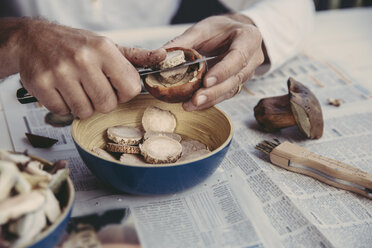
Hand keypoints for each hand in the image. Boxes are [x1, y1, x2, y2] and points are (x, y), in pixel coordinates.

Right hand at [16, 19, 165, 117]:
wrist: (32, 39)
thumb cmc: (74, 44)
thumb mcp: (107, 46)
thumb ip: (136, 56)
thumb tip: (163, 56)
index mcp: (104, 49)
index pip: (130, 88)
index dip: (124, 94)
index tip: (116, 88)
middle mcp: (83, 59)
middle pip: (107, 104)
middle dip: (102, 102)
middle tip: (93, 89)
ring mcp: (60, 72)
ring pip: (85, 111)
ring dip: (82, 105)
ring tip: (76, 89)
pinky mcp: (42, 84)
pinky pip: (63, 112)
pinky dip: (63, 106)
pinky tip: (61, 90)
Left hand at [164, 14, 264, 110]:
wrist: (233, 34)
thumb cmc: (221, 29)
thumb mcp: (204, 28)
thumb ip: (186, 41)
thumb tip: (164, 54)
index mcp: (249, 38)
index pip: (238, 57)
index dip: (223, 71)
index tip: (206, 81)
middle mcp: (252, 58)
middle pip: (235, 79)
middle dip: (214, 92)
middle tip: (195, 100)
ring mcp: (247, 74)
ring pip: (230, 90)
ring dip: (210, 100)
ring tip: (190, 105)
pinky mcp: (237, 84)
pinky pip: (224, 95)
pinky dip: (209, 101)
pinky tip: (193, 106)